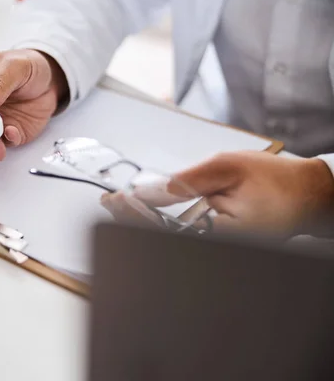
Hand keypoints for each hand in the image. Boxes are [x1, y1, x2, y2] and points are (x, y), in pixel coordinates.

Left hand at [102, 151, 333, 237]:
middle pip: (164, 238)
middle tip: (109, 202)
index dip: (136, 216)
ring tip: (119, 205)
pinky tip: (145, 211)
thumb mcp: (227, 169)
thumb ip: (186, 181)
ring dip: (143, 221)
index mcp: (222, 235)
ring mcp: (220, 249)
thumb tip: (150, 191)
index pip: (166, 230)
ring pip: (171, 238)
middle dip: (132, 220)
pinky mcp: (219, 243)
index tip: (117, 200)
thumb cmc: (276, 181)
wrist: (308, 194)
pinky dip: (160, 221)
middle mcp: (219, 248)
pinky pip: (184, 235)